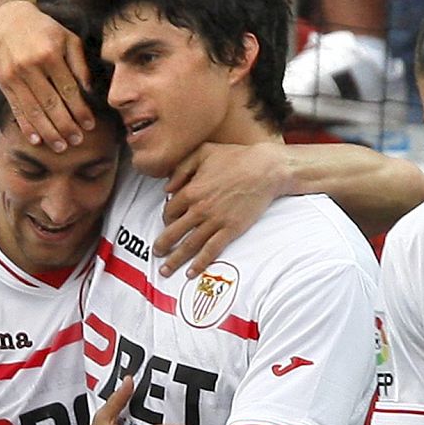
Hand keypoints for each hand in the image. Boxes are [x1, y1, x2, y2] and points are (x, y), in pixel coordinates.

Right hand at [0, 1, 95, 151]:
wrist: (7, 21)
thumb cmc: (45, 30)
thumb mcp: (67, 38)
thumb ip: (80, 63)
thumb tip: (90, 91)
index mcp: (51, 54)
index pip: (68, 89)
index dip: (80, 109)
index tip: (89, 125)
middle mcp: (31, 66)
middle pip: (51, 103)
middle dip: (66, 125)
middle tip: (77, 140)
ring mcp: (15, 76)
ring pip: (34, 110)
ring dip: (48, 131)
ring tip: (60, 146)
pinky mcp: (4, 83)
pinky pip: (16, 109)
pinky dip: (26, 126)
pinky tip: (36, 140)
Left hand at [154, 141, 290, 276]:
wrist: (266, 169)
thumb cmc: (236, 158)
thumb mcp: (203, 152)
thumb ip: (181, 168)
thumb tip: (166, 187)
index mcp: (191, 190)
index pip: (169, 211)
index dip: (167, 218)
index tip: (169, 222)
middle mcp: (199, 209)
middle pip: (173, 232)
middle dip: (162, 245)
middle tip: (157, 253)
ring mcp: (215, 221)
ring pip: (189, 245)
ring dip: (175, 260)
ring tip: (166, 270)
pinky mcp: (231, 230)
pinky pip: (211, 250)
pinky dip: (200, 263)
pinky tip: (191, 272)